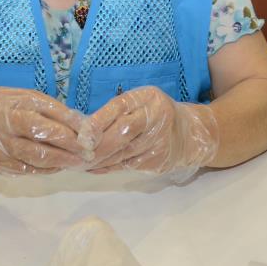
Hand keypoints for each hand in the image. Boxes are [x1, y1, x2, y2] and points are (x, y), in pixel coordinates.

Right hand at [0, 87, 91, 174]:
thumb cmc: (0, 110)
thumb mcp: (19, 98)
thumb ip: (45, 107)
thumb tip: (79, 122)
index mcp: (9, 103)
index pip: (45, 112)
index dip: (70, 122)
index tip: (89, 131)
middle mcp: (2, 125)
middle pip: (41, 135)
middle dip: (70, 144)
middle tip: (89, 150)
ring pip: (36, 157)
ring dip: (62, 160)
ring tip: (80, 161)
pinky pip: (28, 169)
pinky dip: (48, 169)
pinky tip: (60, 165)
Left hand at [83, 86, 218, 173]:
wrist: (188, 134)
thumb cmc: (154, 114)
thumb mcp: (140, 103)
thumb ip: (117, 110)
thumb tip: (83, 127)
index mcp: (148, 98)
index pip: (120, 106)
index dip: (99, 121)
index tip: (82, 134)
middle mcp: (156, 118)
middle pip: (123, 132)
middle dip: (97, 144)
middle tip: (77, 151)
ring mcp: (158, 141)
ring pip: (123, 153)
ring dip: (99, 159)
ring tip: (79, 161)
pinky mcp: (157, 160)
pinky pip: (127, 165)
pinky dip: (108, 167)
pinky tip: (93, 167)